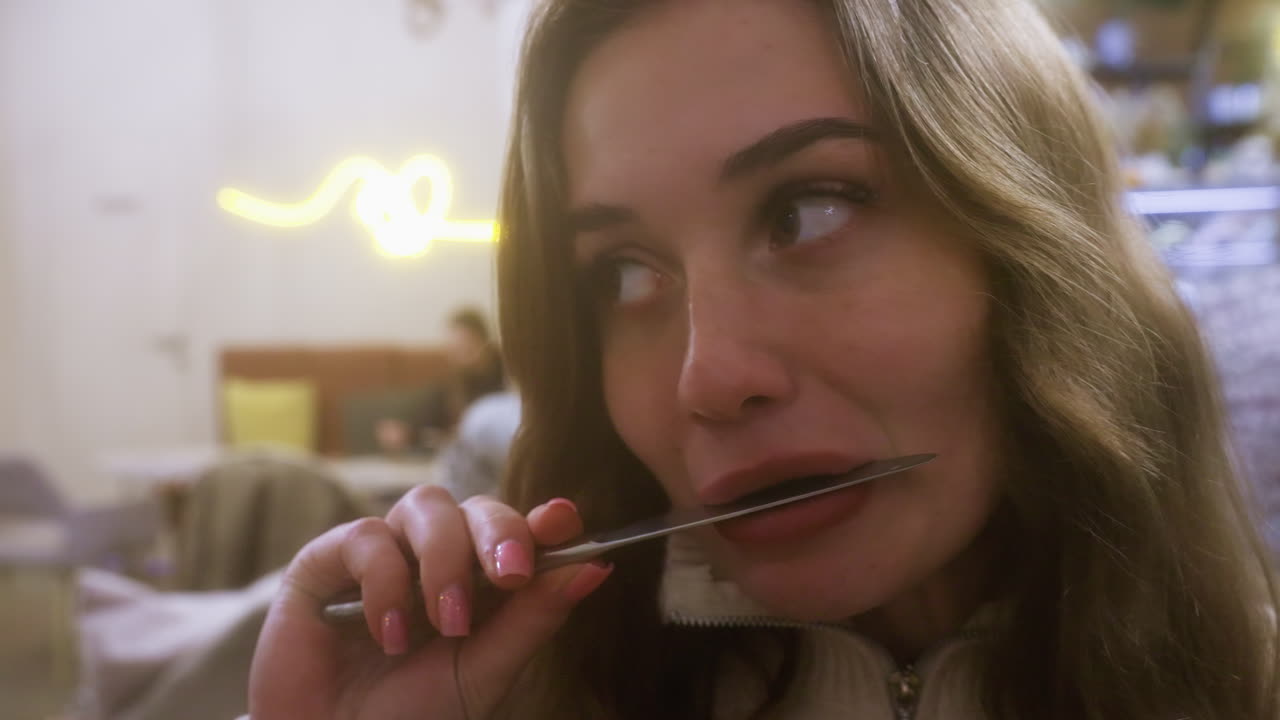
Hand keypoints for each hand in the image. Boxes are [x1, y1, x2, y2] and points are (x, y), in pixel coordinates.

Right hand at [247, 487, 610, 718]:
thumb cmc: (409, 714)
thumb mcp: (482, 672)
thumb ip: (532, 619)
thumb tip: (597, 568)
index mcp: (479, 580)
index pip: (519, 530)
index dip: (544, 519)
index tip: (564, 521)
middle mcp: (434, 556)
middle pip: (477, 507)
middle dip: (500, 533)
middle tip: (512, 574)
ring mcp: (383, 553)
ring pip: (426, 506)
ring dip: (445, 560)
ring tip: (447, 623)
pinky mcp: (327, 560)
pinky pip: (367, 537)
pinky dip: (385, 583)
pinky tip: (388, 636)